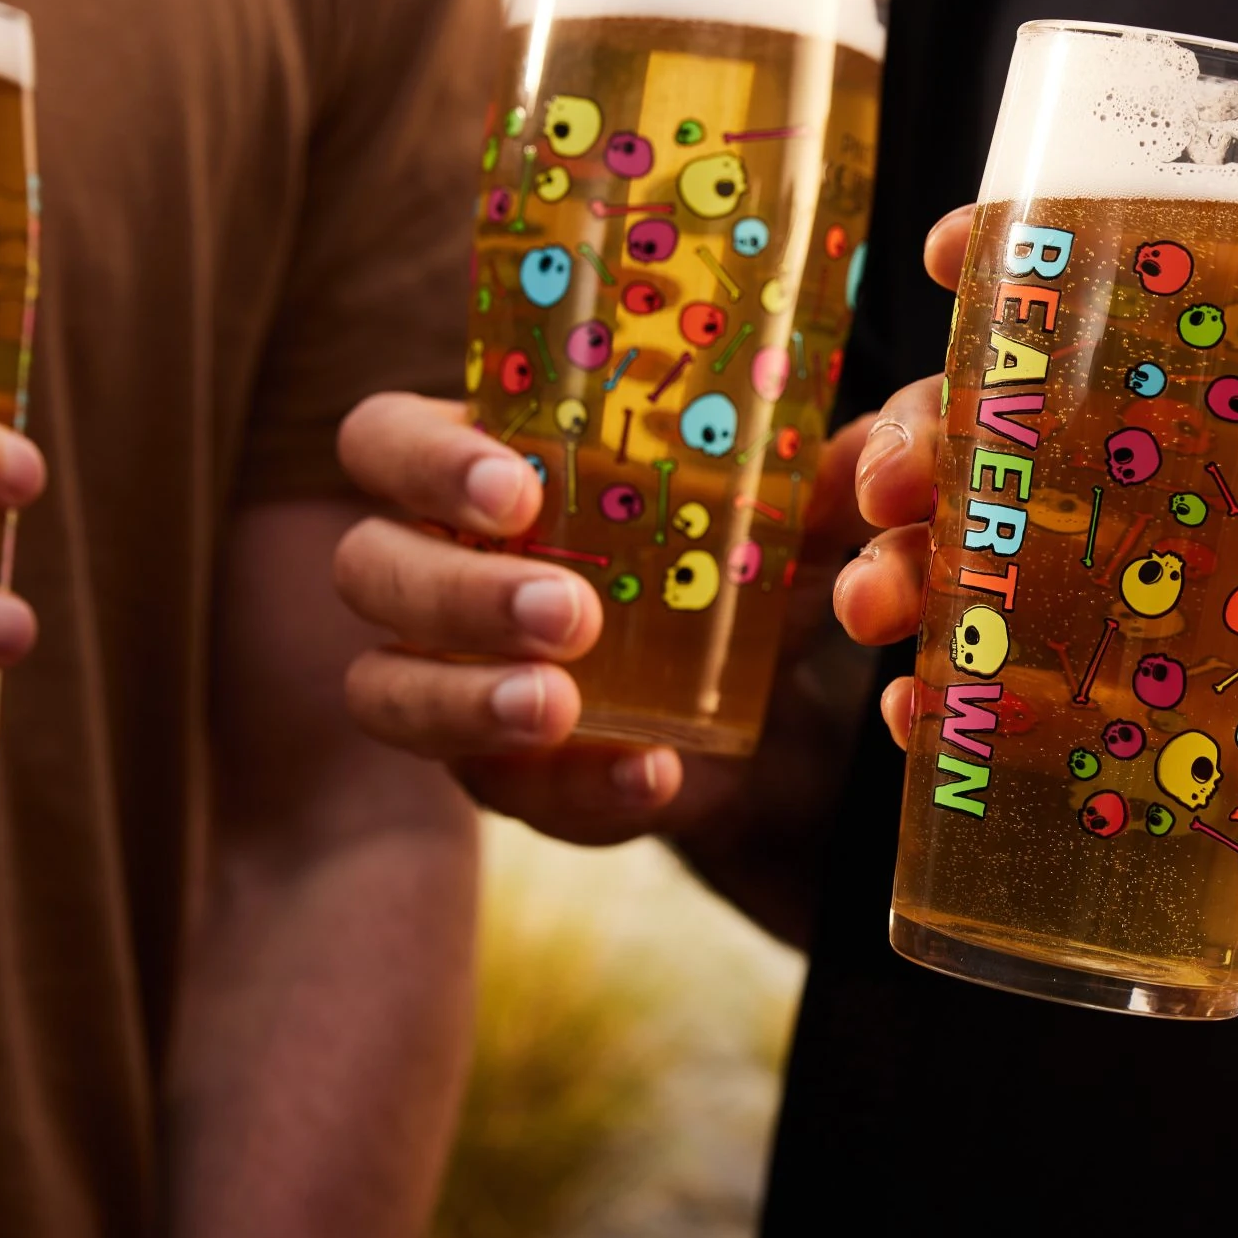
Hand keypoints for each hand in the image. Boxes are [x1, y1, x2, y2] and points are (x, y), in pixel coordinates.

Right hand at [332, 394, 877, 934]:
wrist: (751, 692)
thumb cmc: (722, 559)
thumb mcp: (767, 519)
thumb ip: (804, 484)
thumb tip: (869, 448)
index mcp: (473, 474)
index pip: (383, 442)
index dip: (425, 462)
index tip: (516, 492)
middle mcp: (431, 570)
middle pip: (368, 566)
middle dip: (458, 592)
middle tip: (569, 612)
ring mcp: (446, 680)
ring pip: (385, 689)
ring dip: (468, 699)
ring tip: (559, 705)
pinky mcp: (499, 777)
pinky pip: (506, 795)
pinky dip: (580, 790)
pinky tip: (649, 774)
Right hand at [834, 206, 1237, 948]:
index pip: (1137, 309)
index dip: (1030, 272)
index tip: (953, 256)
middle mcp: (1211, 494)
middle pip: (1028, 442)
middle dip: (925, 439)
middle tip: (886, 474)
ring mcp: (1179, 615)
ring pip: (1007, 569)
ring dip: (912, 566)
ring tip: (878, 596)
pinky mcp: (1174, 731)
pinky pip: (1038, 709)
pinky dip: (959, 704)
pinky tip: (920, 707)